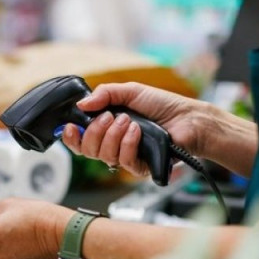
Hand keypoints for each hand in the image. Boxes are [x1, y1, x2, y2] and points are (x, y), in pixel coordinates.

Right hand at [62, 82, 211, 177]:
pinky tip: (137, 131)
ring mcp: (126, 157)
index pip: (80, 140)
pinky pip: (123, 161)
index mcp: (107, 128)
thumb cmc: (163, 105)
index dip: (71, 137)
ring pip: (103, 156)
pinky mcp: (139, 167)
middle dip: (94, 131)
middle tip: (109, 117)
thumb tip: (81, 104)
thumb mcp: (130, 91)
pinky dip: (128, 143)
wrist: (188, 118)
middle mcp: (113, 145)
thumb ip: (104, 94)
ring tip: (129, 121)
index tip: (70, 127)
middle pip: (87, 150)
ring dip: (113, 135)